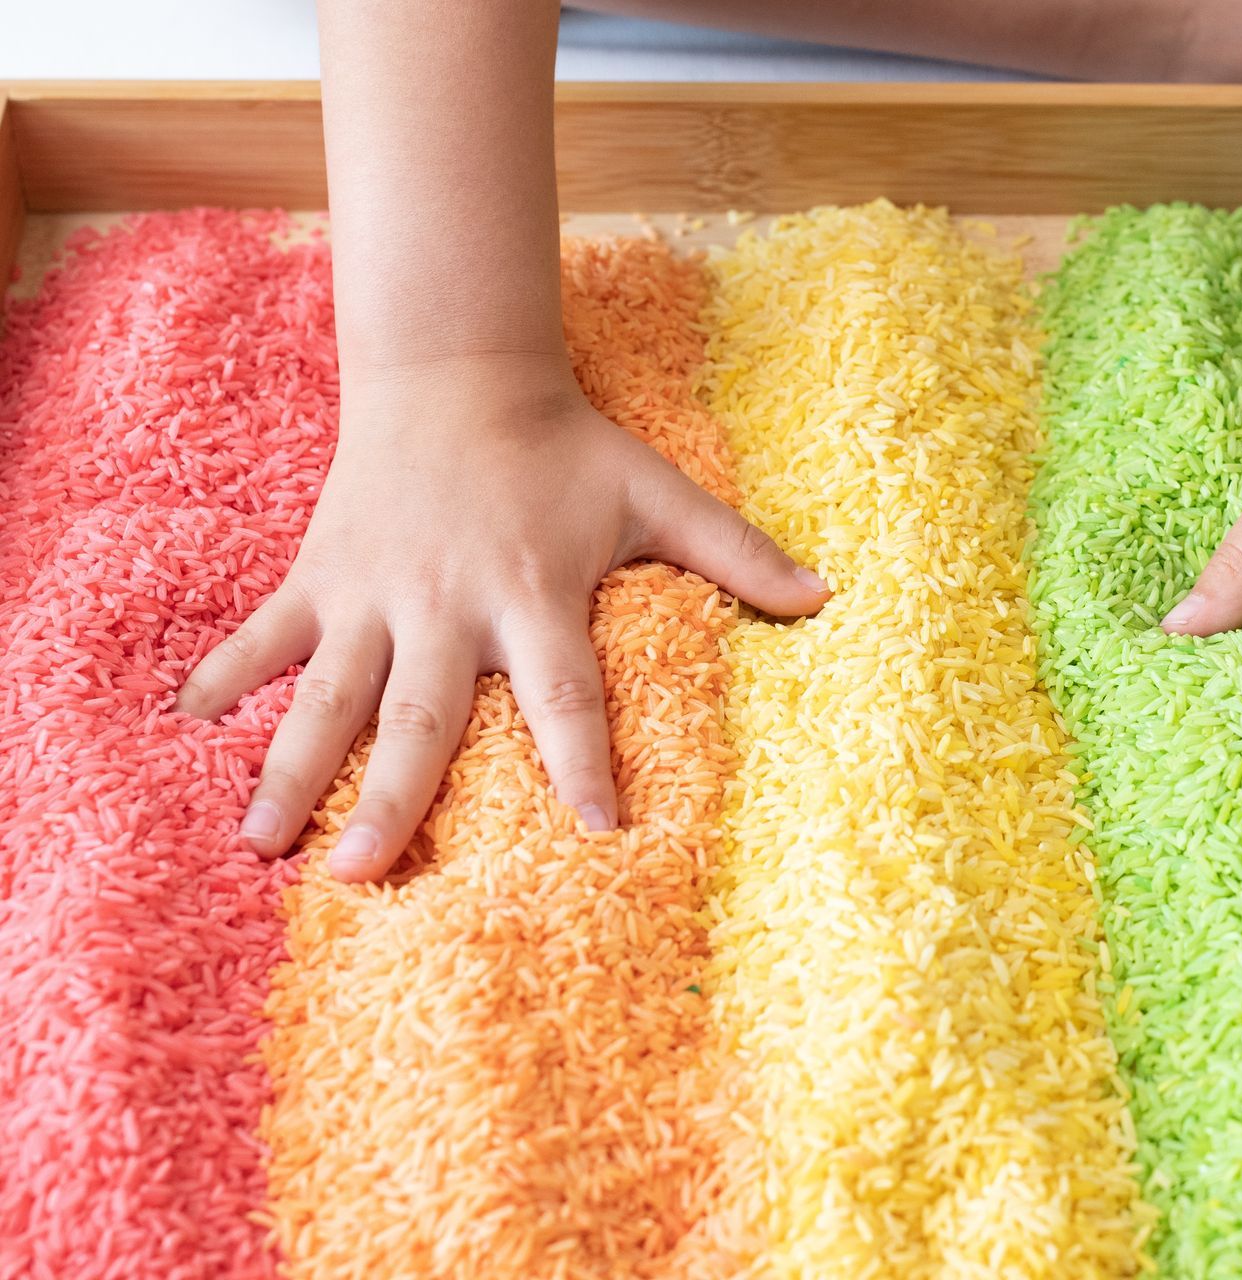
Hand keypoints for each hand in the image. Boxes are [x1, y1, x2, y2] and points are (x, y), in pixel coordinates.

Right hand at [173, 356, 829, 880]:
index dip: (586, 762)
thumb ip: (738, 552)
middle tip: (360, 877)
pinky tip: (182, 732)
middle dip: (393, 797)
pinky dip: (223, 678)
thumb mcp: (656, 492)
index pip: (569, 697)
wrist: (457, 372)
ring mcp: (373, 594)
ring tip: (257, 843)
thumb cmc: (565, 447)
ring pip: (328, 693)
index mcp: (536, 596)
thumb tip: (829, 597)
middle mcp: (448, 606)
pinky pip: (265, 635)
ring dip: (290, 765)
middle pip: (422, 716)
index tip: (602, 834)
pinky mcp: (319, 574)